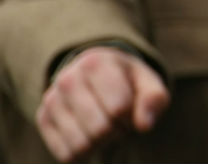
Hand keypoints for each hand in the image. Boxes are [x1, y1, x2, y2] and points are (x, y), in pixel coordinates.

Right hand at [36, 46, 169, 162]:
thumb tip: (144, 125)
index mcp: (96, 63)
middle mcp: (68, 79)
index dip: (131, 116)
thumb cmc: (127, 81)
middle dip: (118, 131)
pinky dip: (84, 153)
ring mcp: (51, 100)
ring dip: (101, 144)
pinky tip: (89, 135)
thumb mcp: (148, 82)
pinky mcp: (42, 119)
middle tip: (119, 122)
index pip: (119, 107)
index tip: (130, 109)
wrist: (95, 74)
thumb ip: (154, 99)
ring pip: (81, 145)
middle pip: (100, 129)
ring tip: (105, 127)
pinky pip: (66, 154)